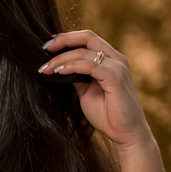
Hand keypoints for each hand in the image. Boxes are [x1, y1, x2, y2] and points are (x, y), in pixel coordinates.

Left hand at [39, 30, 152, 149]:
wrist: (126, 135)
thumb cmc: (108, 114)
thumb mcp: (86, 91)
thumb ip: (77, 76)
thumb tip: (58, 66)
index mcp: (110, 59)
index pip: (87, 39)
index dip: (66, 39)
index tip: (47, 47)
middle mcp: (116, 59)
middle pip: (87, 37)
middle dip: (63, 40)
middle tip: (44, 49)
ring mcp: (118, 68)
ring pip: (85, 52)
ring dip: (62, 58)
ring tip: (47, 68)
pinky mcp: (116, 79)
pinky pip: (91, 66)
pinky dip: (73, 66)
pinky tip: (60, 72)